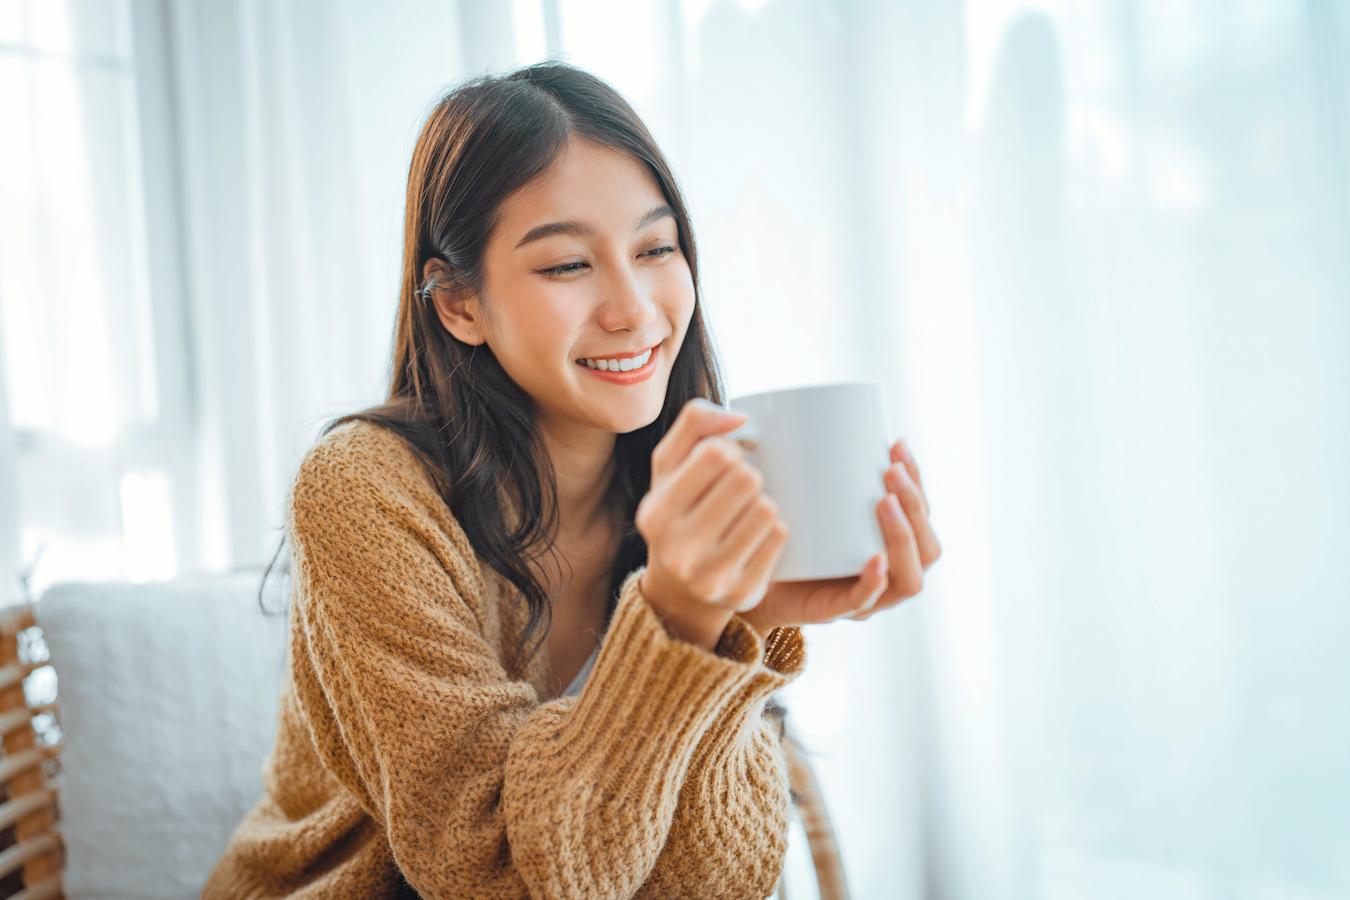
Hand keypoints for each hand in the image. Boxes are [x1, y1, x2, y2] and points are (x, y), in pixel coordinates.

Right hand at [636, 399, 791, 648]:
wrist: (679, 591)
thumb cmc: (679, 511)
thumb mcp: (669, 465)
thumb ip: (693, 422)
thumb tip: (740, 418)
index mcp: (657, 512)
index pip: (715, 454)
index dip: (730, 450)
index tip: (725, 463)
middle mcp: (678, 548)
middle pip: (745, 479)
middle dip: (749, 476)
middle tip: (739, 490)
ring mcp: (710, 575)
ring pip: (766, 509)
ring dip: (764, 504)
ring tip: (746, 514)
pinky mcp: (742, 591)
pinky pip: (779, 537)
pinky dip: (775, 530)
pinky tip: (757, 537)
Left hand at [740, 438, 941, 632]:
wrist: (741, 573)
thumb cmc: (777, 526)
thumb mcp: (803, 488)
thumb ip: (809, 458)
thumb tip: (801, 408)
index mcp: (888, 542)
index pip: (922, 514)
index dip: (918, 480)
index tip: (896, 443)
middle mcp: (887, 572)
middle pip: (927, 546)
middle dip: (916, 504)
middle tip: (890, 470)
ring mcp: (867, 597)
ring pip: (910, 578)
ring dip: (904, 536)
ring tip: (885, 502)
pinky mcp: (837, 611)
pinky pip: (866, 601)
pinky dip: (875, 580)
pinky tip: (875, 557)